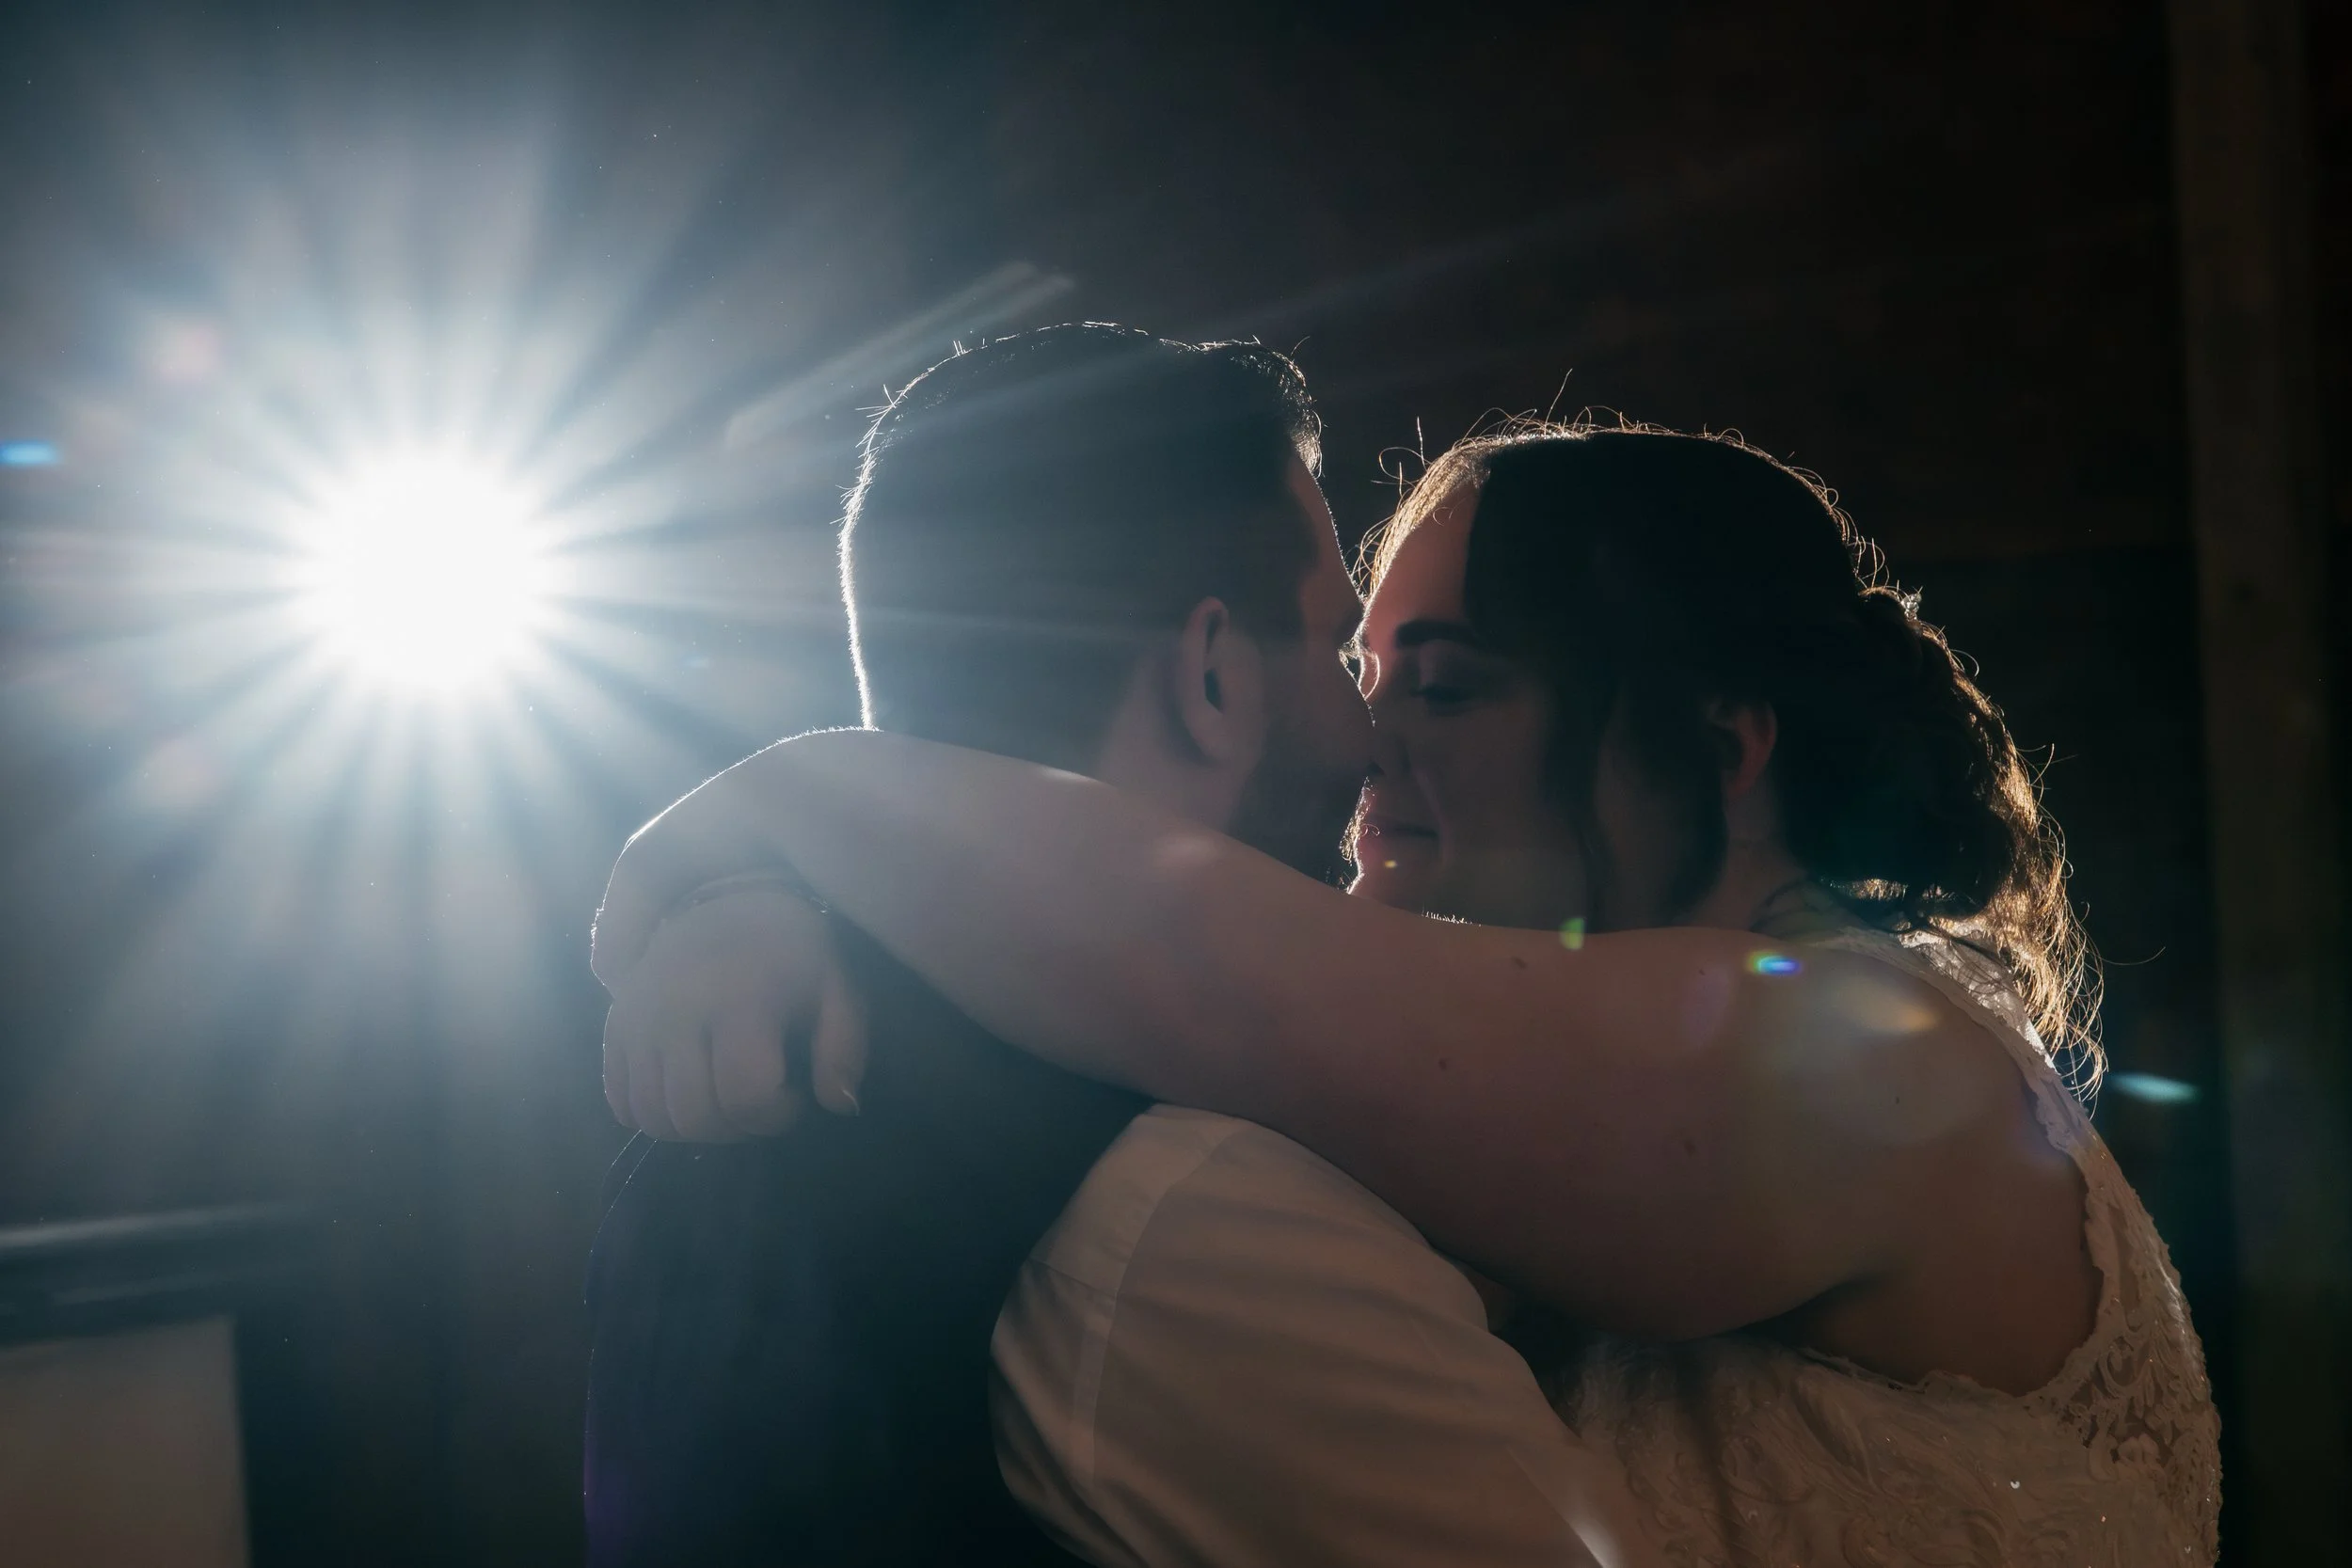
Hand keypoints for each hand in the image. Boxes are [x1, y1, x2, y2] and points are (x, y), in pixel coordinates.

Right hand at [600, 885, 868, 1140]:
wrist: (728, 899)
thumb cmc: (793, 951)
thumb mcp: (837, 989)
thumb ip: (844, 1049)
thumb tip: (839, 1106)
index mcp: (737, 996)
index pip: (745, 1096)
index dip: (777, 1115)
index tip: (795, 1093)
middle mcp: (675, 1009)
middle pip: (694, 1116)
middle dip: (736, 1128)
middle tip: (760, 1102)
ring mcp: (636, 1019)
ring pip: (652, 1117)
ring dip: (695, 1128)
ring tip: (726, 1100)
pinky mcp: (613, 1027)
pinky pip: (620, 1102)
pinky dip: (653, 1115)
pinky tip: (689, 1093)